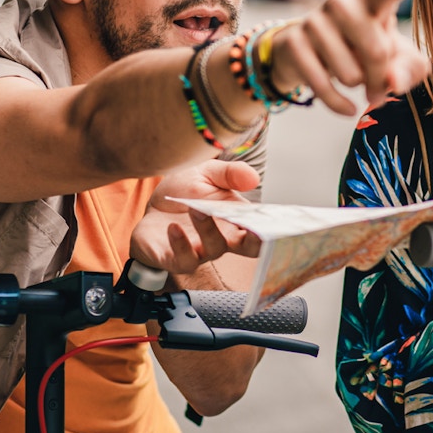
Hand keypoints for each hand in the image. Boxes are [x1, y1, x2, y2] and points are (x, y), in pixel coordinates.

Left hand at [130, 160, 261, 274]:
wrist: (151, 204)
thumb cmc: (184, 192)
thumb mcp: (208, 174)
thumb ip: (230, 174)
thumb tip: (253, 177)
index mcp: (236, 221)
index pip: (261, 230)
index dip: (273, 229)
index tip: (281, 222)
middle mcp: (223, 240)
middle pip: (249, 249)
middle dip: (256, 242)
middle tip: (257, 229)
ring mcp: (200, 251)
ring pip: (214, 249)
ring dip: (208, 229)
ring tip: (196, 209)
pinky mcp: (174, 258)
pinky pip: (183, 259)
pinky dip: (181, 244)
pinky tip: (173, 228)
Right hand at [270, 0, 430, 114]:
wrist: (309, 55)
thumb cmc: (363, 52)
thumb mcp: (396, 61)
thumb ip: (407, 70)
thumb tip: (392, 84)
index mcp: (373, 1)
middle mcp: (342, 4)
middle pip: (376, 51)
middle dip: (381, 79)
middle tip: (378, 87)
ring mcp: (315, 21)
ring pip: (350, 75)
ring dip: (357, 88)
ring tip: (353, 76)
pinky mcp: (294, 42)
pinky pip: (322, 85)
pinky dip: (338, 104)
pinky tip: (347, 107)